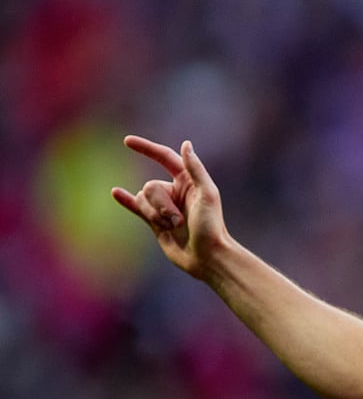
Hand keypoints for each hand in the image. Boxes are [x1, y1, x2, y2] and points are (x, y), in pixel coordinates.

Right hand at [111, 136, 226, 279]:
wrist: (207, 257)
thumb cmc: (212, 226)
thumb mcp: (207, 194)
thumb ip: (196, 169)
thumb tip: (185, 144)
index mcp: (189, 181)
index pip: (164, 157)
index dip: (146, 149)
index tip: (127, 141)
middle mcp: (175, 190)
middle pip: (151, 187)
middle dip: (161, 205)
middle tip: (179, 220)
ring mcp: (164, 206)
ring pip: (143, 200)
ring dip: (155, 215)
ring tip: (174, 227)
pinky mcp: (155, 221)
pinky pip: (136, 207)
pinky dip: (126, 200)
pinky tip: (115, 192)